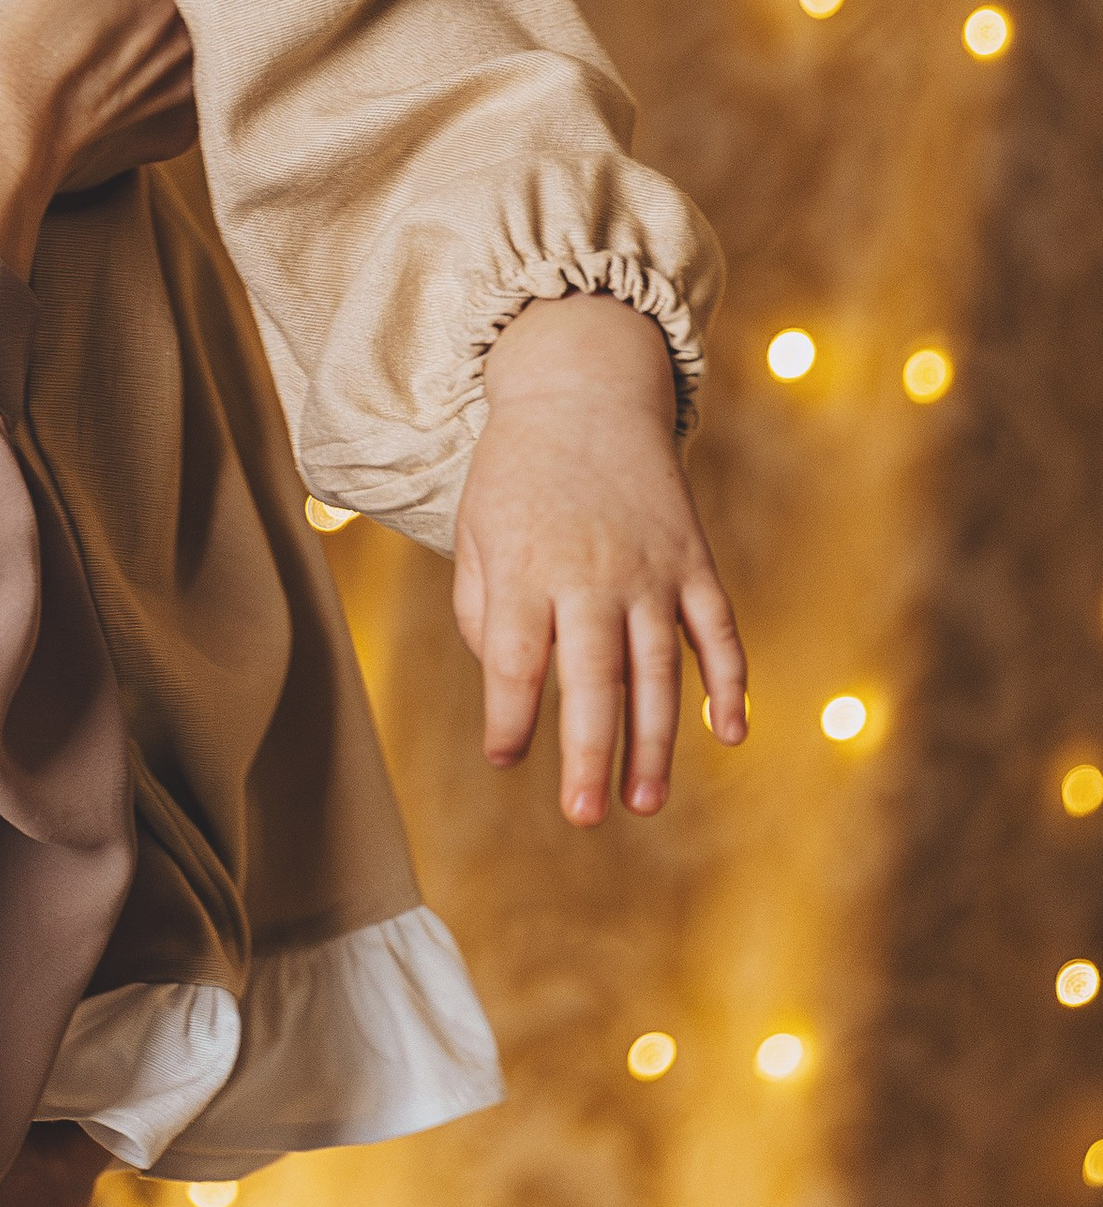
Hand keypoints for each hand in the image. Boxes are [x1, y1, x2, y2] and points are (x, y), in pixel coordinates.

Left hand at [452, 295, 747, 824]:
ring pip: (659, 670)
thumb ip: (483, 609)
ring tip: (643, 803)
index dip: (509, 717)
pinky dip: (730, 682)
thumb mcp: (476, 529)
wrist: (584, 390)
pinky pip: (717, 631)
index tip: (505, 758)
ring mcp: (650, 569)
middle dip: (589, 753)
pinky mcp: (693, 560)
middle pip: (592, 679)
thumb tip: (507, 682)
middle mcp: (590, 574)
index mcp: (526, 568)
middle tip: (584, 816)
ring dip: (655, 741)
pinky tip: (731, 732)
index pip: (515, 661)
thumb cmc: (517, 471)